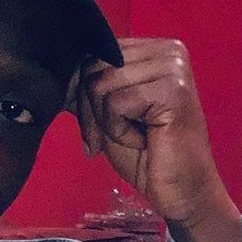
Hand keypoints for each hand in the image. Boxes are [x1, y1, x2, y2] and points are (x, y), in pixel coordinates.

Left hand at [72, 38, 241, 241]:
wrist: (182, 192)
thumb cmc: (148, 157)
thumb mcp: (108, 114)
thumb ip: (89, 88)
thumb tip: (58, 72)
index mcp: (154, 50)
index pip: (94, 53)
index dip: (83, 94)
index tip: (96, 127)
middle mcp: (167, 51)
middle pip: (93, 66)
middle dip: (92, 111)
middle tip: (113, 137)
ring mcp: (173, 68)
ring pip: (101, 84)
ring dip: (108, 123)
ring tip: (136, 137)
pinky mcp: (173, 91)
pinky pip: (116, 103)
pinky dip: (120, 131)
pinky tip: (145, 140)